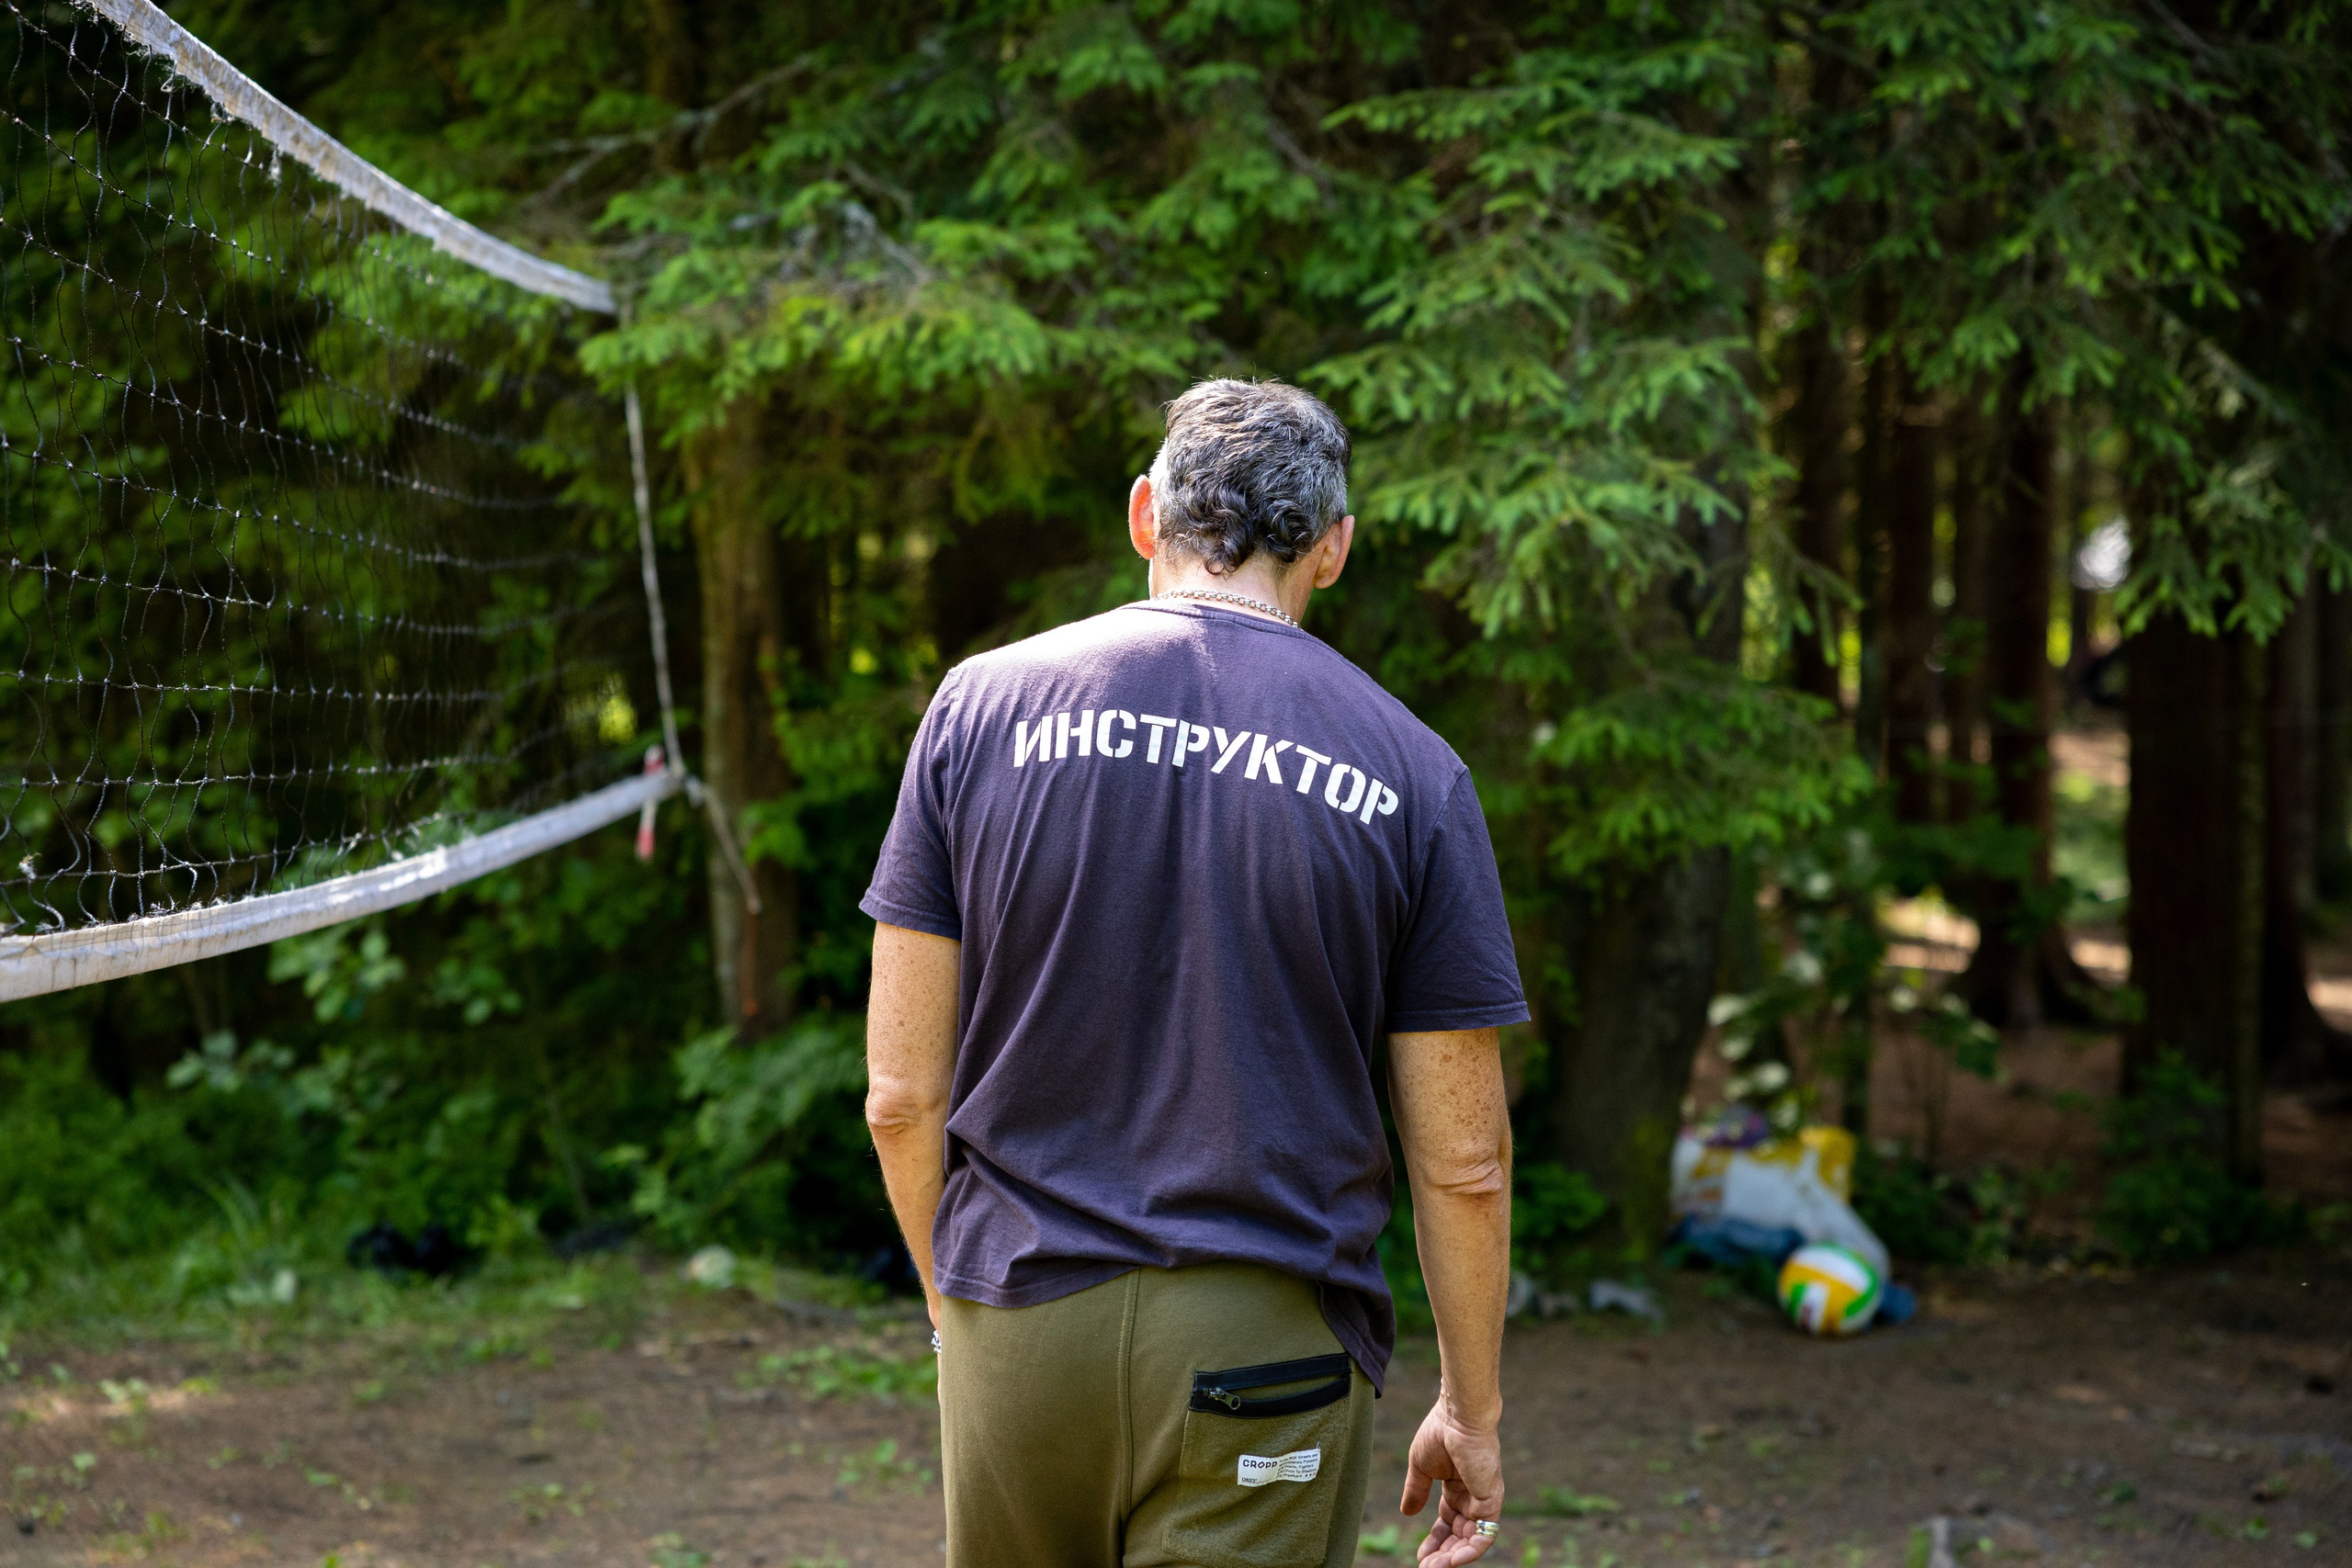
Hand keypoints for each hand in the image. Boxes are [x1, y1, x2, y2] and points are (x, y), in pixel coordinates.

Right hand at [1399, 1398, 1502, 1564]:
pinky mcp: (1491, 1501)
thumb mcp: (1420, 1467)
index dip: (1434, 1541)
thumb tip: (1406, 1513)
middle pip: (1459, 1536)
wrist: (1456, 1417)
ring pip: (1471, 1541)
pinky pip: (1484, 1535)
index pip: (1448, 1523)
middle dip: (1442, 1554)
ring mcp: (1483, 1500)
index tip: (1420, 1556)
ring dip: (1453, 1558)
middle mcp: (1472, 1497)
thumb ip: (1415, 1490)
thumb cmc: (1439, 1433)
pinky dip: (1469, 1551)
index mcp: (1457, 1488)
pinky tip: (1451, 1560)